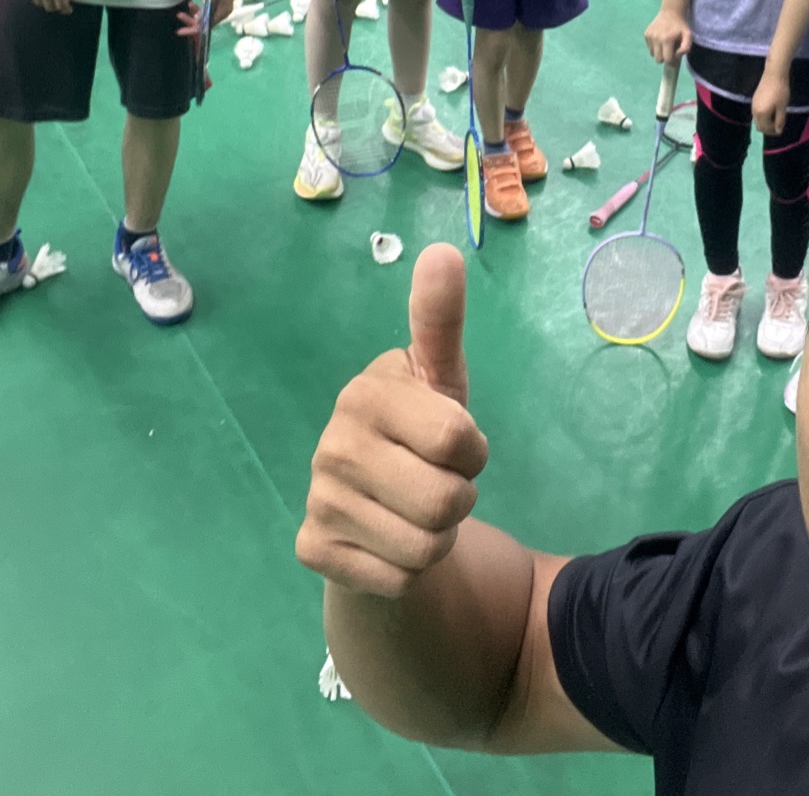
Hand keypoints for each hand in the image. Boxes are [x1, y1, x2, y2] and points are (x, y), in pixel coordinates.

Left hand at [177, 0, 238, 37]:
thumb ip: (205, 10)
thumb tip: (198, 21)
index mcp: (223, 12)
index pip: (207, 26)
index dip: (193, 29)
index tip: (181, 31)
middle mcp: (223, 12)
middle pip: (206, 22)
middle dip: (192, 21)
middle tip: (179, 16)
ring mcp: (222, 7)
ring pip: (206, 16)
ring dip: (194, 14)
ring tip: (182, 12)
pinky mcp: (219, 1)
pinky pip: (208, 10)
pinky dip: (199, 9)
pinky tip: (191, 5)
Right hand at [296, 244, 488, 597]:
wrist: (375, 505)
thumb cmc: (418, 430)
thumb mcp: (440, 378)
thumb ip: (440, 320)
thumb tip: (442, 251)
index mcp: (366, 393)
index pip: (458, 439)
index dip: (473, 450)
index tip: (454, 441)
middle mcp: (332, 444)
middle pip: (447, 501)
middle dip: (459, 499)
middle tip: (434, 481)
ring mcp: (318, 499)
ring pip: (426, 548)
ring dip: (438, 537)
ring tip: (415, 510)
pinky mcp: (312, 550)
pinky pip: (399, 579)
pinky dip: (408, 570)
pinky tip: (387, 541)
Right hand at [644, 7, 691, 63]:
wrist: (671, 12)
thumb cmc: (680, 25)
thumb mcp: (688, 36)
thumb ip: (685, 48)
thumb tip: (676, 55)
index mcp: (666, 40)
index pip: (667, 59)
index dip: (672, 59)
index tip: (674, 54)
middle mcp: (656, 38)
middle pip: (658, 59)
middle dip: (664, 57)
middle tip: (669, 50)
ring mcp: (649, 36)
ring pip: (652, 54)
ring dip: (659, 52)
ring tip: (665, 44)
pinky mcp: (646, 34)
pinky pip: (649, 47)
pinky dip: (655, 46)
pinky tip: (660, 38)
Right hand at [751, 69, 789, 135]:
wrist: (774, 74)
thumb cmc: (780, 91)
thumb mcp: (782, 107)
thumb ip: (779, 120)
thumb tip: (778, 131)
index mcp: (761, 114)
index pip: (765, 128)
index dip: (773, 131)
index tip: (781, 129)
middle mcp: (754, 111)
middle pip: (759, 126)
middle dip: (768, 128)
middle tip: (778, 126)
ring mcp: (753, 105)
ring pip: (757, 120)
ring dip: (765, 122)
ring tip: (775, 118)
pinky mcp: (754, 99)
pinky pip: (756, 113)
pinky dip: (763, 116)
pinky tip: (771, 111)